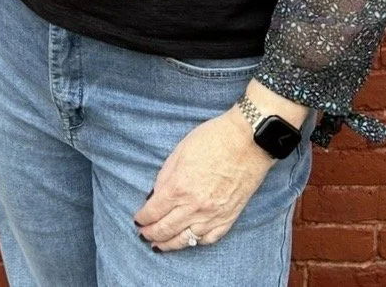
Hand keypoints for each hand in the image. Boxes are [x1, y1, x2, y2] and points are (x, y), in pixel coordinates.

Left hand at [133, 109, 275, 250]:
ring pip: (186, 239)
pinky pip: (209, 238)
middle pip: (166, 229)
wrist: (247, 141)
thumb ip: (165, 176)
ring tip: (160, 245)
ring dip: (170, 244)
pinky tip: (189, 240)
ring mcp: (212, 215)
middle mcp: (194, 206)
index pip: (154, 211)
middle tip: (144, 236)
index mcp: (179, 186)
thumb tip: (156, 195)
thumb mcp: (179, 151)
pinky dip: (196, 242)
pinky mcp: (229, 217)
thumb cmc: (213, 139)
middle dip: (151, 234)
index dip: (143, 218)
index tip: (138, 220)